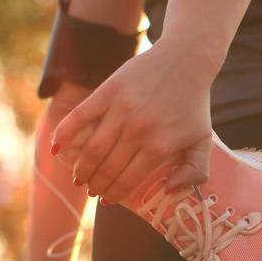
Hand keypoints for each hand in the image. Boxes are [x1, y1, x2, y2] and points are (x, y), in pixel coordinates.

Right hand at [51, 36, 218, 205]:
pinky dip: (65, 133)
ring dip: (81, 168)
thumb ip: (196, 171)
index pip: (128, 180)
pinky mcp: (108, 91)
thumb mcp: (204, 141)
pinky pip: (80, 116)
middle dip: (95, 185)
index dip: (114, 194)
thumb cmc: (194, 104)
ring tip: (79, 176)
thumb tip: (169, 190)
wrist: (185, 60)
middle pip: (107, 168)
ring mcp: (121, 110)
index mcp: (160, 147)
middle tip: (91, 190)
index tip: (106, 200)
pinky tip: (57, 148)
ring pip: (92, 149)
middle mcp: (138, 131)